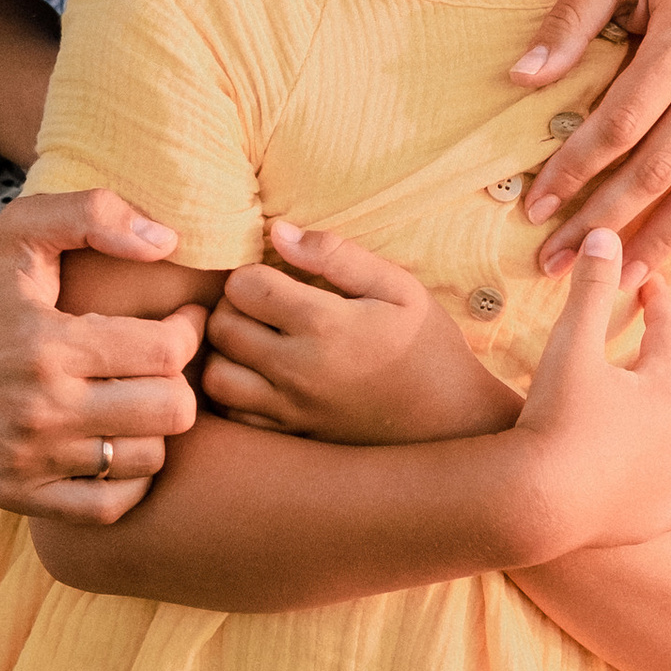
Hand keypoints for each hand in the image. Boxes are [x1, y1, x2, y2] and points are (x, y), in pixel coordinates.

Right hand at [0, 189, 206, 524]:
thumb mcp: (25, 227)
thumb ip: (97, 215)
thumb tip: (167, 242)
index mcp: (48, 344)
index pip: (166, 352)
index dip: (190, 328)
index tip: (183, 316)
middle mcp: (39, 411)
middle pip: (171, 412)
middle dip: (181, 378)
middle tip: (165, 360)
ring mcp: (27, 461)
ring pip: (149, 460)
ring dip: (156, 426)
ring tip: (139, 394)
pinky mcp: (17, 494)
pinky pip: (109, 506)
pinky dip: (129, 477)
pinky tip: (119, 438)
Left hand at [204, 223, 519, 444]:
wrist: (453, 421)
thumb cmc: (426, 345)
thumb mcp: (398, 287)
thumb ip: (336, 255)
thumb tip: (277, 232)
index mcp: (325, 325)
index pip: (244, 287)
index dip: (249, 273)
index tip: (271, 276)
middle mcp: (300, 371)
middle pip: (221, 329)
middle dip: (231, 307)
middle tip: (257, 304)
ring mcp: (293, 411)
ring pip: (217, 378)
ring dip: (224, 352)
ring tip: (252, 339)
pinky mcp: (293, 439)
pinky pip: (235, 418)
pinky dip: (234, 395)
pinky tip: (258, 377)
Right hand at [512, 228, 670, 558]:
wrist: (540, 501)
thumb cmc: (557, 416)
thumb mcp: (571, 342)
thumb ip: (591, 288)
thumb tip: (606, 234)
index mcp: (663, 386)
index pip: (668, 331)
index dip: (659, 303)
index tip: (651, 284)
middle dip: (667, 355)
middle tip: (652, 336)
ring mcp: (667, 478)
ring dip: (667, 415)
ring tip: (650, 403)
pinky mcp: (653, 519)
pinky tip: (668, 483)